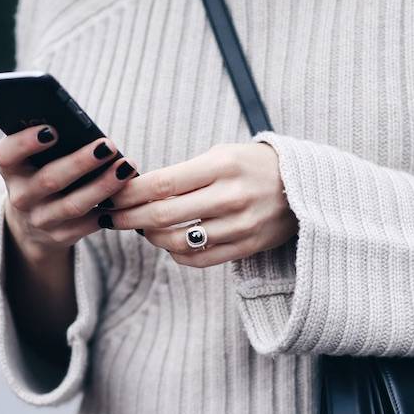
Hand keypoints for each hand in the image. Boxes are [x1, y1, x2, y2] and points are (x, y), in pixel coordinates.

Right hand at [0, 123, 136, 258]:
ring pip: (73, 205)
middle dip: (81, 162)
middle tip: (108, 146)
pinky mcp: (59, 237)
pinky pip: (88, 224)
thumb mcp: (33, 159)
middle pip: (50, 179)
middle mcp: (20, 196)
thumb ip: (48, 142)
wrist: (32, 222)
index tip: (51, 130)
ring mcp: (39, 220)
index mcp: (9, 168)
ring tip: (126, 168)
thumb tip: (81, 125)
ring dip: (103, 186)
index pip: (7, 154)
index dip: (26, 142)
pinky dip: (109, 209)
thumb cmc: (41, 173)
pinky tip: (127, 194)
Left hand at [100, 142, 297, 267]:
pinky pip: (199, 259)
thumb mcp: (222, 155)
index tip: (109, 196)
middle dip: (128, 218)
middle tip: (110, 217)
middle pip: (163, 215)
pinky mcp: (246, 247)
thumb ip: (184, 173)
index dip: (128, 194)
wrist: (304, 187)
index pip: (161, 184)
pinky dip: (176, 253)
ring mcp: (239, 226)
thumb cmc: (253, 166)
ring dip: (151, 237)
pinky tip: (169, 243)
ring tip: (142, 229)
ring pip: (177, 241)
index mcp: (221, 166)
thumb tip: (136, 190)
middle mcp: (230, 197)